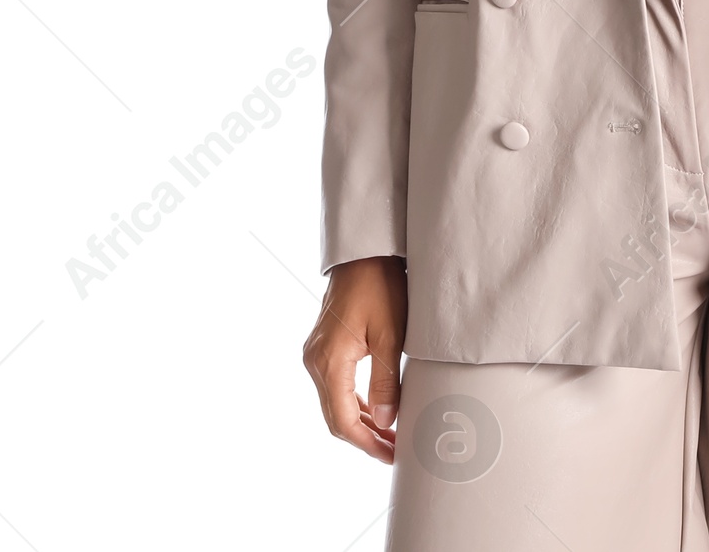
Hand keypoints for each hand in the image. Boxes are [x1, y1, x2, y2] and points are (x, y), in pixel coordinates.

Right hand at [302, 255, 407, 462]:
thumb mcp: (390, 335)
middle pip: (335, 417)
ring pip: (335, 403)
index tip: (390, 455)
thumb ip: (386, 382)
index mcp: (329, 362)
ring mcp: (316, 355)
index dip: (367, 443)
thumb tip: (387, 424)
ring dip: (360, 422)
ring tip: (389, 436)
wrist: (365, 253)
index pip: (343, 420)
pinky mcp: (323, 347)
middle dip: (364, 438)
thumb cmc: (380, 287)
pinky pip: (335, 386)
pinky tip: (376, 410)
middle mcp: (315, 362)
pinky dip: (354, 402)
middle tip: (393, 451)